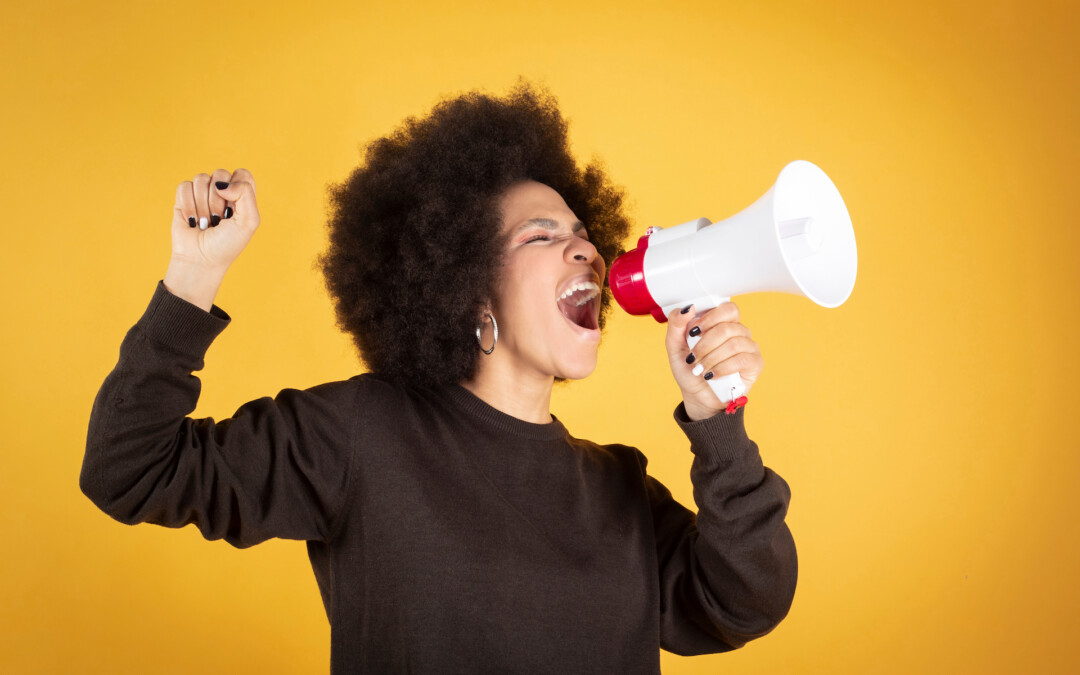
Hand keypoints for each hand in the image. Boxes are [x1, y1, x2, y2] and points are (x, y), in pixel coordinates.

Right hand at [170, 168, 259, 272]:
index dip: (238, 186)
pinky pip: (184, 186)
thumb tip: (221, 184)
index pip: (242, 174)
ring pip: (201, 179)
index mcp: (242, 196)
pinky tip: (192, 220)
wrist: (200, 260)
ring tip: (206, 222)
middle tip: (219, 219)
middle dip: (219, 200)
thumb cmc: (227, 244)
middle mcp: (223, 192)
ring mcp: (202, 193)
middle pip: (220, 174)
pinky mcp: (184, 198)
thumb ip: (245, 193)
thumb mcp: (248, 221)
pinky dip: (188, 205)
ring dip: (203, 205)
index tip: (235, 208)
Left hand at [664, 302, 763, 420]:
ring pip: (734, 344)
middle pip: (728, 328)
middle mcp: (739, 332)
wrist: (697, 396)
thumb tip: (688, 308)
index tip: (693, 333)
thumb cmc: (689, 369)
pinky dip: (722, 368)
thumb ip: (676, 324)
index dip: (711, 319)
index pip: (728, 309)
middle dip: (705, 345)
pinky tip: (712, 375)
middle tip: (693, 358)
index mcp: (723, 323)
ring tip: (700, 370)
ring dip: (712, 358)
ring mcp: (749, 347)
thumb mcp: (675, 346)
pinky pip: (742, 360)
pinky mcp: (755, 364)